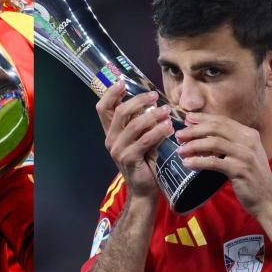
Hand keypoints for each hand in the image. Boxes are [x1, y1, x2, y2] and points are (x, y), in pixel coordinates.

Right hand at [96, 81, 173, 198]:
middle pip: (120, 112)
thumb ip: (142, 123)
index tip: (123, 82)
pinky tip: (169, 127)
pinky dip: (158, 131)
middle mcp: (111, 139)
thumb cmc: (145, 162)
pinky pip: (145, 140)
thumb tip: (154, 102)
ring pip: (134, 125)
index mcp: (111, 132)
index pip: (103, 108)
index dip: (111, 93)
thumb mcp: (141, 139)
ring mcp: (118, 150)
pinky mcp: (129, 159)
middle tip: (155, 96)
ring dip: (153, 115)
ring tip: (167, 111)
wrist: (144, 189)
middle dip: (139, 100)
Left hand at [175, 112, 271, 213]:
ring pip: (213, 143)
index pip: (222, 120)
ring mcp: (245, 155)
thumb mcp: (243, 154)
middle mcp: (249, 141)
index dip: (203, 118)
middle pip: (216, 128)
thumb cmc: (251, 176)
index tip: (187, 118)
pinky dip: (198, 162)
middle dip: (194, 130)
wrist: (267, 198)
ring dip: (193, 145)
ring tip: (180, 150)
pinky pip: (214, 162)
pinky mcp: (240, 170)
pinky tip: (187, 163)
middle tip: (179, 135)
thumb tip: (202, 134)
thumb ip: (228, 142)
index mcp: (249, 134)